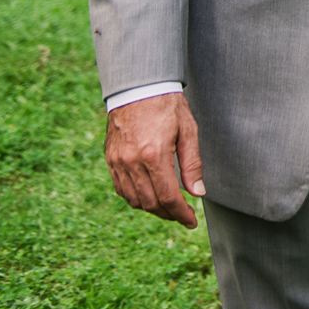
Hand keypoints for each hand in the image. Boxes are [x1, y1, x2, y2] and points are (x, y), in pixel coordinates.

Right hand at [104, 91, 204, 228]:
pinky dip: (135, 198)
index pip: (168, 197)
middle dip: (168, 214)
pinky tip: (149, 195)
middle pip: (150, 203)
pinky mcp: (110, 159)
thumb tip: (197, 193)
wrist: (138, 87)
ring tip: (169, 207)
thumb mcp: (188, 131)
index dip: (181, 214)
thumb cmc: (167, 106)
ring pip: (134, 200)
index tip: (191, 221)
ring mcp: (118, 162)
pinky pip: (121, 189)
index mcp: (154, 155)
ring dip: (152, 209)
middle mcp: (132, 162)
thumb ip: (192, 164)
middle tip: (183, 215)